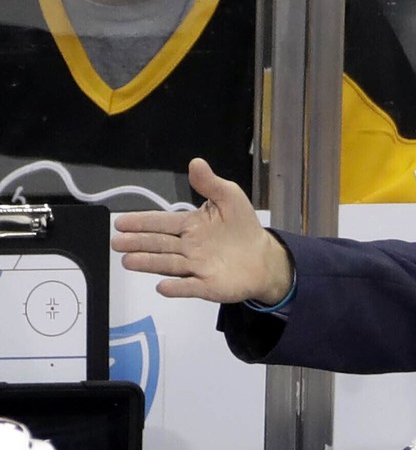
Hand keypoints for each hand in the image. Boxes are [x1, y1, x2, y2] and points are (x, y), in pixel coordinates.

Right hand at [111, 159, 293, 304]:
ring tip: (128, 261)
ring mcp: (195, 267)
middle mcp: (187, 247)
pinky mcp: (207, 286)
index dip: (141, 222)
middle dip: (138, 243)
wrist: (264, 258)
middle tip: (117, 242)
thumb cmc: (243, 228)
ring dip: (149, 263)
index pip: (161, 222)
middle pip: (159, 244)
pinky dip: (177, 287)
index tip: (121, 223)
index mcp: (189, 225)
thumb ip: (210, 183)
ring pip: (168, 264)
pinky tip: (162, 286)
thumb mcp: (230, 198)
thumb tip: (196, 163)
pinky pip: (190, 287)